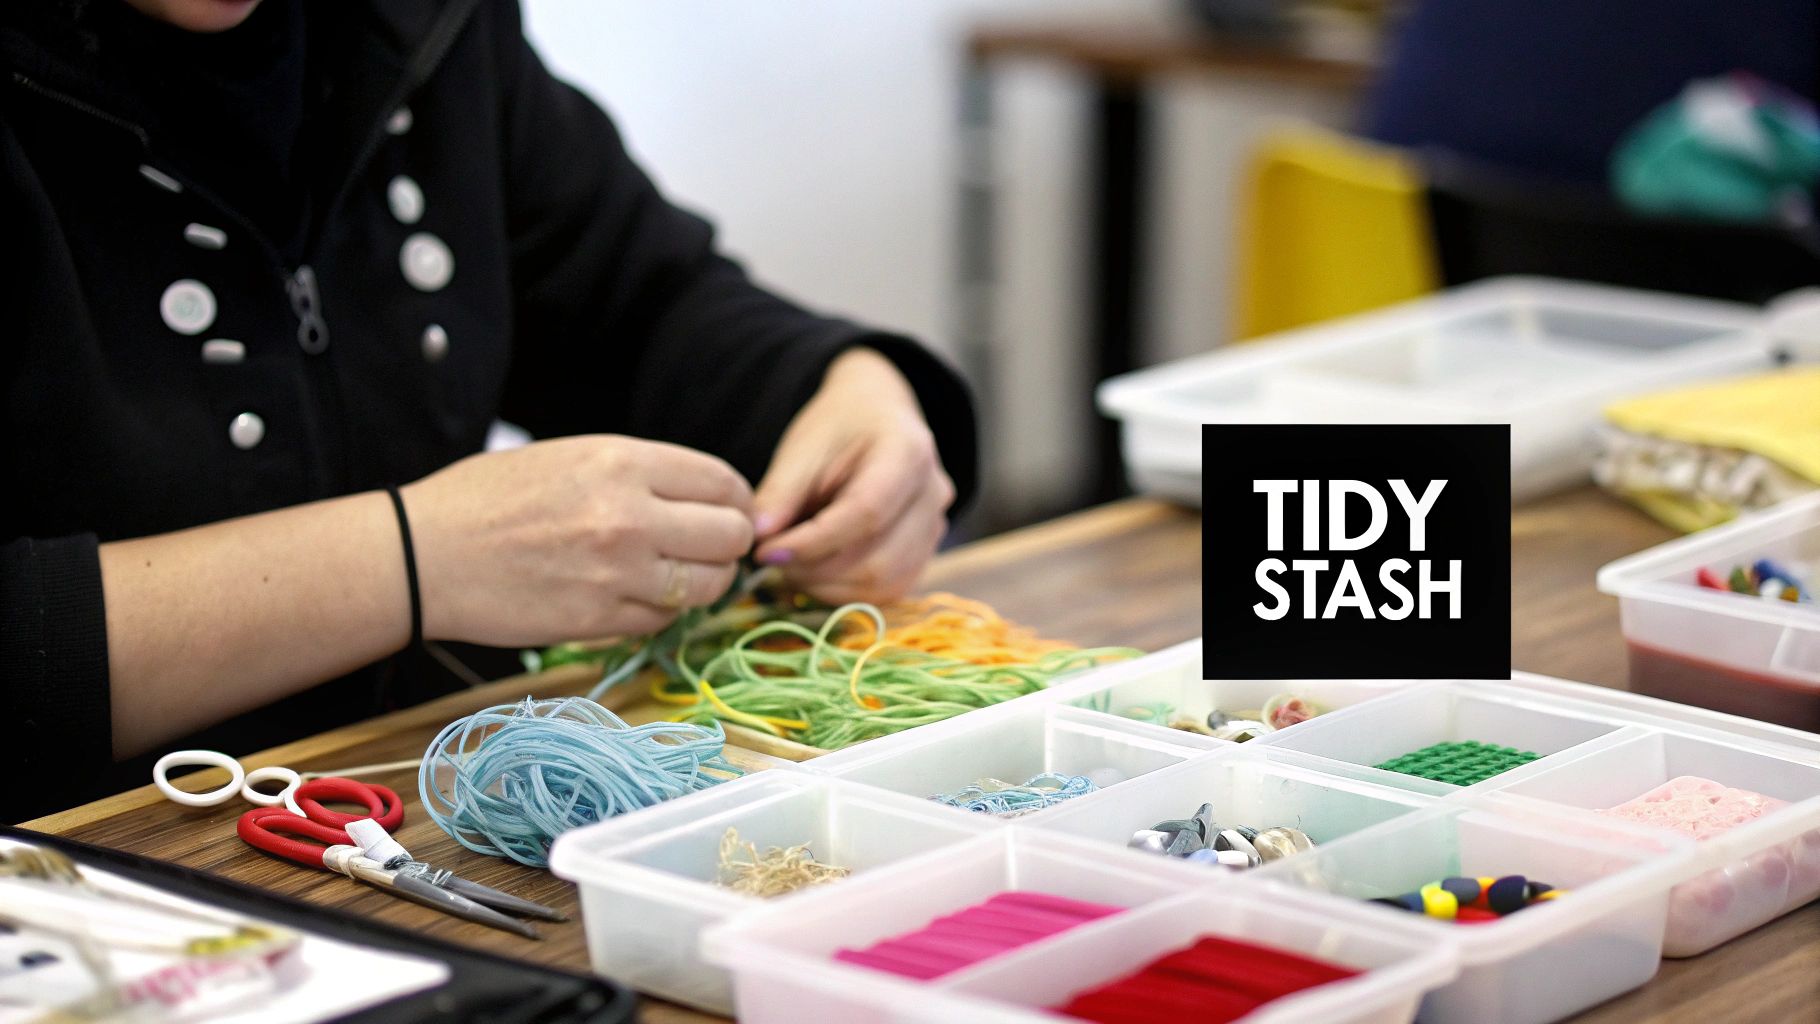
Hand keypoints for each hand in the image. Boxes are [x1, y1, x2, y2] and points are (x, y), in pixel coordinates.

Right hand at [402, 435, 753, 645]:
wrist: (423, 555)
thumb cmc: (488, 499)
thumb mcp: (570, 456)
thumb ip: (640, 473)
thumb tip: (702, 496)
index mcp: (622, 463)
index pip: (723, 483)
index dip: (735, 501)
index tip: (726, 511)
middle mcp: (629, 516)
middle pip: (731, 536)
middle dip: (727, 544)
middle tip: (707, 548)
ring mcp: (617, 574)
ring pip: (708, 585)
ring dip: (702, 582)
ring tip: (675, 575)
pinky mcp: (599, 622)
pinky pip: (663, 620)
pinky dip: (660, 612)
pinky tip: (632, 596)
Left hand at [753, 347, 955, 603]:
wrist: (876, 418)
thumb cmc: (839, 426)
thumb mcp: (803, 447)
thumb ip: (779, 492)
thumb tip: (757, 538)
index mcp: (908, 452)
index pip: (866, 514)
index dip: (813, 542)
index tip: (767, 552)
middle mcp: (932, 494)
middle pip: (879, 560)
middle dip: (817, 572)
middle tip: (773, 560)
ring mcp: (935, 527)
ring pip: (885, 584)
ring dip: (829, 588)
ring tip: (791, 566)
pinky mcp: (925, 552)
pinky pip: (889, 589)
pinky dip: (846, 593)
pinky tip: (816, 574)